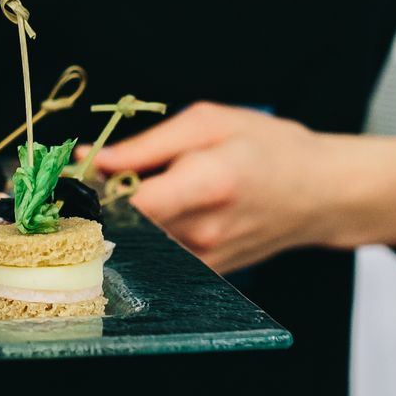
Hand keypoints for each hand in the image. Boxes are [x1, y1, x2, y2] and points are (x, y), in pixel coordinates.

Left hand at [91, 103, 395, 272]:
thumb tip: (94, 159)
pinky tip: (151, 213)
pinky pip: (158, 257)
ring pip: (138, 245)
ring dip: (121, 222)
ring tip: (123, 193)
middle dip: (100, 205)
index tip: (74, 175)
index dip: (93, 191)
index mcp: (208, 182)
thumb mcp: (209, 122)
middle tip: (88, 181)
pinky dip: (144, 236)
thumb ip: (148, 144)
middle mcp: (204, 229)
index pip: (130, 202)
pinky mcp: (206, 273)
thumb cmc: (269, 147)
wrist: (321, 193)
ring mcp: (206, 258)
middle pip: (127, 226)